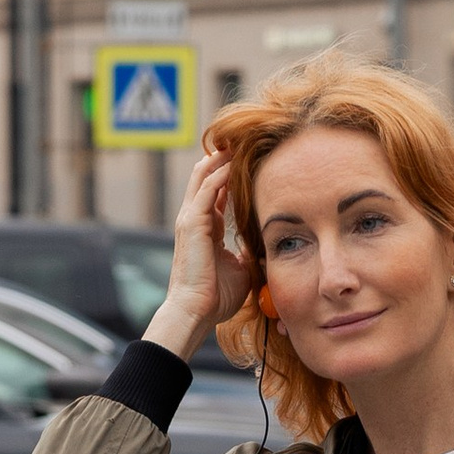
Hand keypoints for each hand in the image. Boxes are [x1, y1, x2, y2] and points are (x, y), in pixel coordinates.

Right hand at [145, 147, 255, 359]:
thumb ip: (248, 249)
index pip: (215, 192)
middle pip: (205, 176)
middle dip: (223, 158)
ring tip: (238, 142)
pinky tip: (234, 163)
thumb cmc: (216, 297)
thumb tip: (263, 242)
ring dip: (221, 159)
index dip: (229, 174)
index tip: (248, 160)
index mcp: (204, 228)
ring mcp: (190, 219)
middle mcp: (194, 219)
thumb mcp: (240, 267)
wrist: (196, 312)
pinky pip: (205, 190)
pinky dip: (219, 174)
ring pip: (203, 176)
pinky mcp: (191, 223)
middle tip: (243, 141)